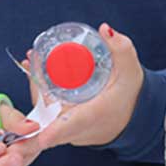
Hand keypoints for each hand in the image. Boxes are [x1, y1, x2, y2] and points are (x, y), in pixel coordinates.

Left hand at [32, 23, 143, 149]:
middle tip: (31, 62)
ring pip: (44, 117)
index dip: (54, 132)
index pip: (71, 127)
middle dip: (35, 91)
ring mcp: (70, 133)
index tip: (41, 135)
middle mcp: (79, 130)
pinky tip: (34, 76)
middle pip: (48, 118)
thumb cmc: (132, 95)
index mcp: (95, 117)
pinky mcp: (66, 131)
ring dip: (35, 91)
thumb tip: (105, 29)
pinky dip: (38, 98)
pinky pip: (46, 117)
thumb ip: (121, 48)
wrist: (134, 117)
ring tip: (31, 63)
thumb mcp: (130, 70)